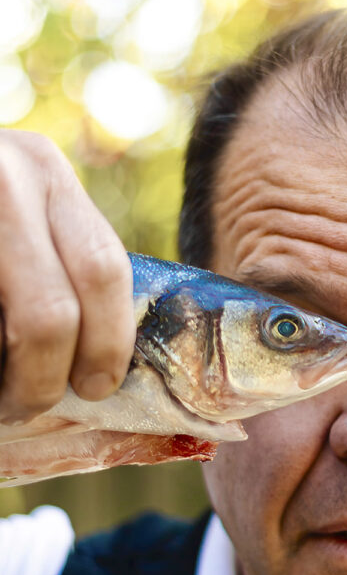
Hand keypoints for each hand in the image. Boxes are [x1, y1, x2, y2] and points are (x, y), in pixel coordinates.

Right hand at [0, 130, 133, 422]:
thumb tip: (99, 356)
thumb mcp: (20, 201)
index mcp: (44, 170)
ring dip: (2, 386)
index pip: (103, 270)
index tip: (97, 386)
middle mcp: (3, 179)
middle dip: (43, 381)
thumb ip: (55, 253)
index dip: (108, 343)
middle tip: (27, 405)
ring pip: (4, 332)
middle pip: (51, 314)